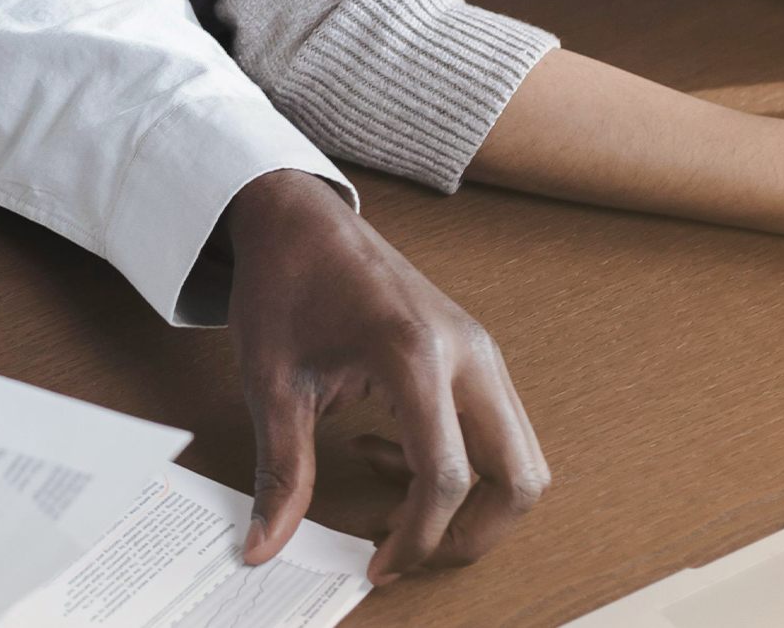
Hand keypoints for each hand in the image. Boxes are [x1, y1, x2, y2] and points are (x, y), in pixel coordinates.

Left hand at [219, 170, 547, 583]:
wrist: (298, 216)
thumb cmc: (285, 284)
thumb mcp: (272, 383)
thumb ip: (280, 471)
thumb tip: (265, 546)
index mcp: (415, 354)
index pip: (445, 476)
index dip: (418, 538)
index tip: (377, 566)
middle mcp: (467, 353)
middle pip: (518, 476)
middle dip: (473, 535)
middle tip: (409, 554)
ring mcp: (479, 350)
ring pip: (518, 457)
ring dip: (471, 503)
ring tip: (394, 508)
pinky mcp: (474, 352)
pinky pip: (497, 431)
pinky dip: (461, 466)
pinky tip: (388, 454)